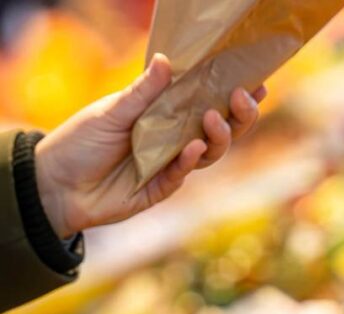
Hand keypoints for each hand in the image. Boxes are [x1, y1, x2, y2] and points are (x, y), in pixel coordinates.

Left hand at [33, 53, 266, 237]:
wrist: (54, 184)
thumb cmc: (80, 143)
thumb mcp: (111, 111)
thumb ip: (143, 92)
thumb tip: (166, 61)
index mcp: (167, 115)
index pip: (209, 102)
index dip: (233, 95)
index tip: (255, 82)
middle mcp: (175, 139)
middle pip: (221, 129)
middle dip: (239, 115)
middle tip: (243, 97)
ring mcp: (171, 165)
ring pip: (211, 152)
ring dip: (218, 135)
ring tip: (211, 118)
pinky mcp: (161, 188)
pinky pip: (183, 174)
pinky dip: (190, 161)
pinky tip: (192, 148)